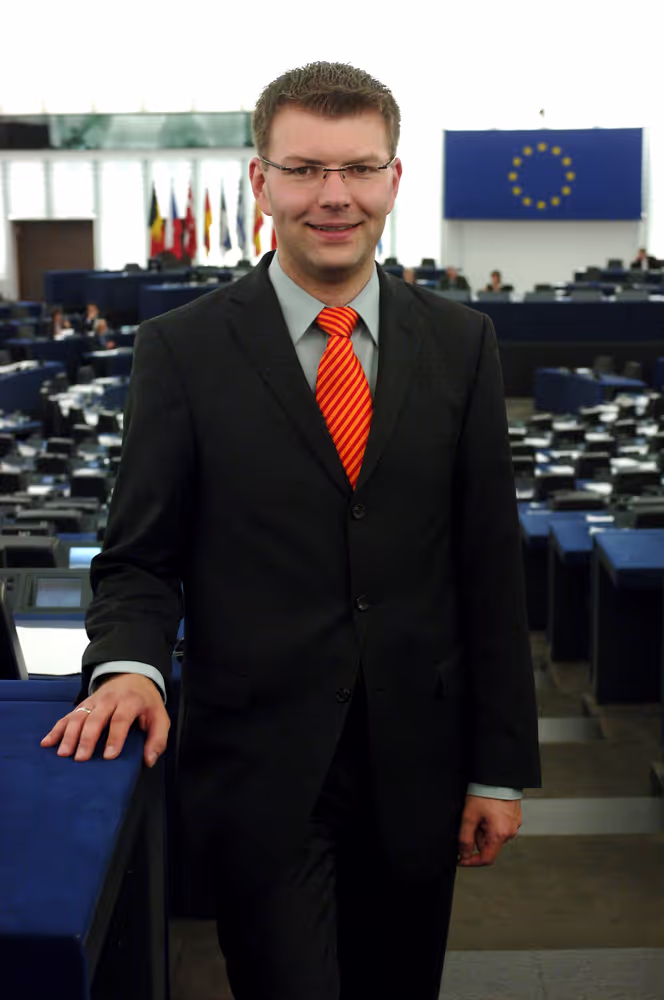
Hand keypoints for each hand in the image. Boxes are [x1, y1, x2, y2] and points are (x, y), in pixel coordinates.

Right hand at [41, 673, 169, 767]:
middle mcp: (110, 700)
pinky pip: (68, 716)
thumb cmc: (146, 703)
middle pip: (96, 718)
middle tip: (81, 758)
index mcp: (130, 702)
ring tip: (63, 753)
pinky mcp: (83, 704)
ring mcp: (94, 701)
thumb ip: (157, 739)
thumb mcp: (160, 717)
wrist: (133, 677)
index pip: (120, 719)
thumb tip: (149, 760)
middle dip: (87, 738)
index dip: (115, 738)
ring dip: (69, 735)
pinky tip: (47, 742)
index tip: (108, 756)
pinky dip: (56, 729)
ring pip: (79, 716)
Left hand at [457, 795, 521, 866]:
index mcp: (500, 834)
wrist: (498, 776)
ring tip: (479, 812)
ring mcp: (514, 825)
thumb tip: (464, 854)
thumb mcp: (469, 816)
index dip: (472, 861)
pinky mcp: (515, 818)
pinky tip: (486, 810)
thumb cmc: (485, 793)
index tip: (461, 859)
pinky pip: (500, 827)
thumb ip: (465, 838)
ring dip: (483, 829)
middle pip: (489, 845)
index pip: (486, 859)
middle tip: (470, 821)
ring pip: (494, 835)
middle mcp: (510, 832)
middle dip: (476, 837)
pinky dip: (491, 823)